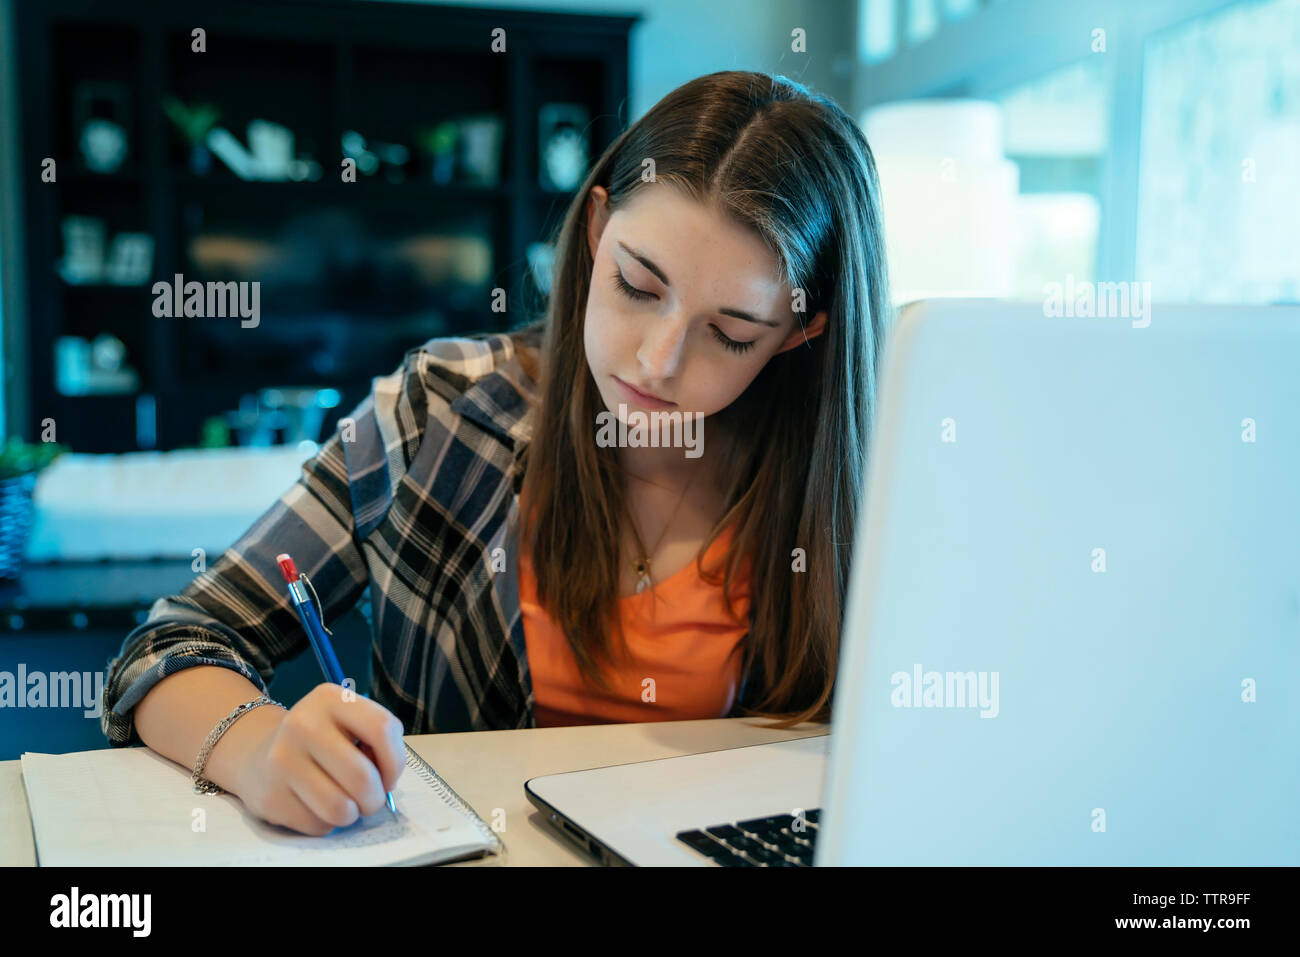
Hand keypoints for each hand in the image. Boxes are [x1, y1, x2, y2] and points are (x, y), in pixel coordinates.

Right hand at [231, 684, 405, 835]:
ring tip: (346, 803)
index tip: (389, 774)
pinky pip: (318, 826)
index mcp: (329, 699)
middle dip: (375, 798)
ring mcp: (282, 761)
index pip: (382, 728)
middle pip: (362, 777)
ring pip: (341, 809)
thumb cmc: (321, 741)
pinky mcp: (270, 797)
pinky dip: (326, 823)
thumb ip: (375, 740)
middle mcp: (302, 725)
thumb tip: (386, 782)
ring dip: (352, 814)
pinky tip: (316, 805)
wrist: (258, 753)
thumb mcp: (347, 722)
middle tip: (371, 798)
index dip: (395, 761)